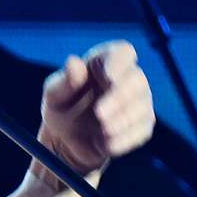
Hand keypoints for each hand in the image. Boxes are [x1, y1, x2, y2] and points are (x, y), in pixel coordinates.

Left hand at [37, 40, 155, 181]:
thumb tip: (73, 62)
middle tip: (100, 113)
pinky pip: (141, 131)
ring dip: (122, 120)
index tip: (109, 76)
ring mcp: (138, 102)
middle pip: (137, 80)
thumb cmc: (61, 109)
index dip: (119, 63)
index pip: (122, 52)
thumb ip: (64, 81)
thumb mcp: (54, 96)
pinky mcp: (141, 125)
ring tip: (103, 130)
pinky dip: (124, 138)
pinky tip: (107, 144)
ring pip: (142, 107)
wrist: (67, 142)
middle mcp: (126, 78)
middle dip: (119, 97)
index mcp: (104, 62)